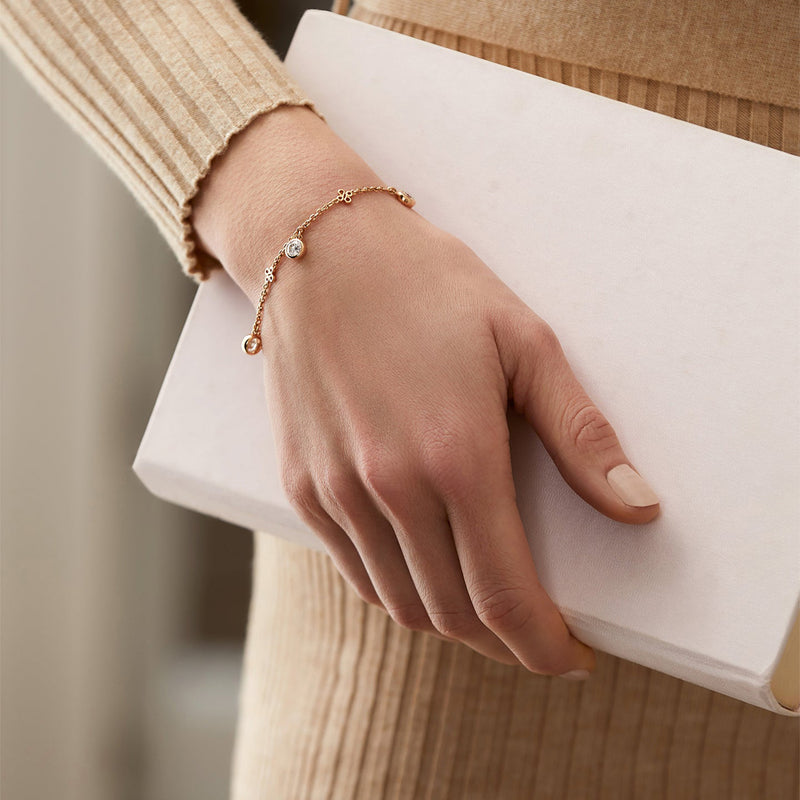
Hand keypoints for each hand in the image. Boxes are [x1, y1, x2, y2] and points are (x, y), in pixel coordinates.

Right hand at [192, 106, 659, 675]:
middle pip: (452, 612)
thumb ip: (581, 434)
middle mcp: (389, 487)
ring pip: (399, 602)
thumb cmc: (426, 285)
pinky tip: (421, 572)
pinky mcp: (300, 483)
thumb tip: (638, 508)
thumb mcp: (523, 340)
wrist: (318, 249)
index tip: (570, 655)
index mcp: (456, 455)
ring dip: (451, 623)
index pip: (505, 594)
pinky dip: (395, 591)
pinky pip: (351, 569)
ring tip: (485, 610)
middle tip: (537, 635)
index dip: (544, 642)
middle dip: (505, 641)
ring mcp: (335, 489)